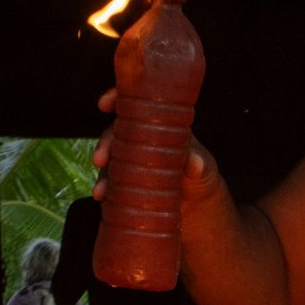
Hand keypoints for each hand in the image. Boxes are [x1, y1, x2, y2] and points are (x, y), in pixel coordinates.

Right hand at [88, 90, 217, 196]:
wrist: (198, 205)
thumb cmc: (203, 177)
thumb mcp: (205, 169)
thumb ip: (201, 164)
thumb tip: (195, 164)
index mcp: (160, 125)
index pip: (136, 104)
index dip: (116, 98)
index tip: (104, 104)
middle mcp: (142, 138)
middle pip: (117, 132)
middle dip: (105, 143)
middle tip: (99, 160)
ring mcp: (132, 159)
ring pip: (111, 158)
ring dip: (102, 172)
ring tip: (100, 191)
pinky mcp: (128, 180)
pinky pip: (111, 180)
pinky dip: (104, 188)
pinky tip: (102, 197)